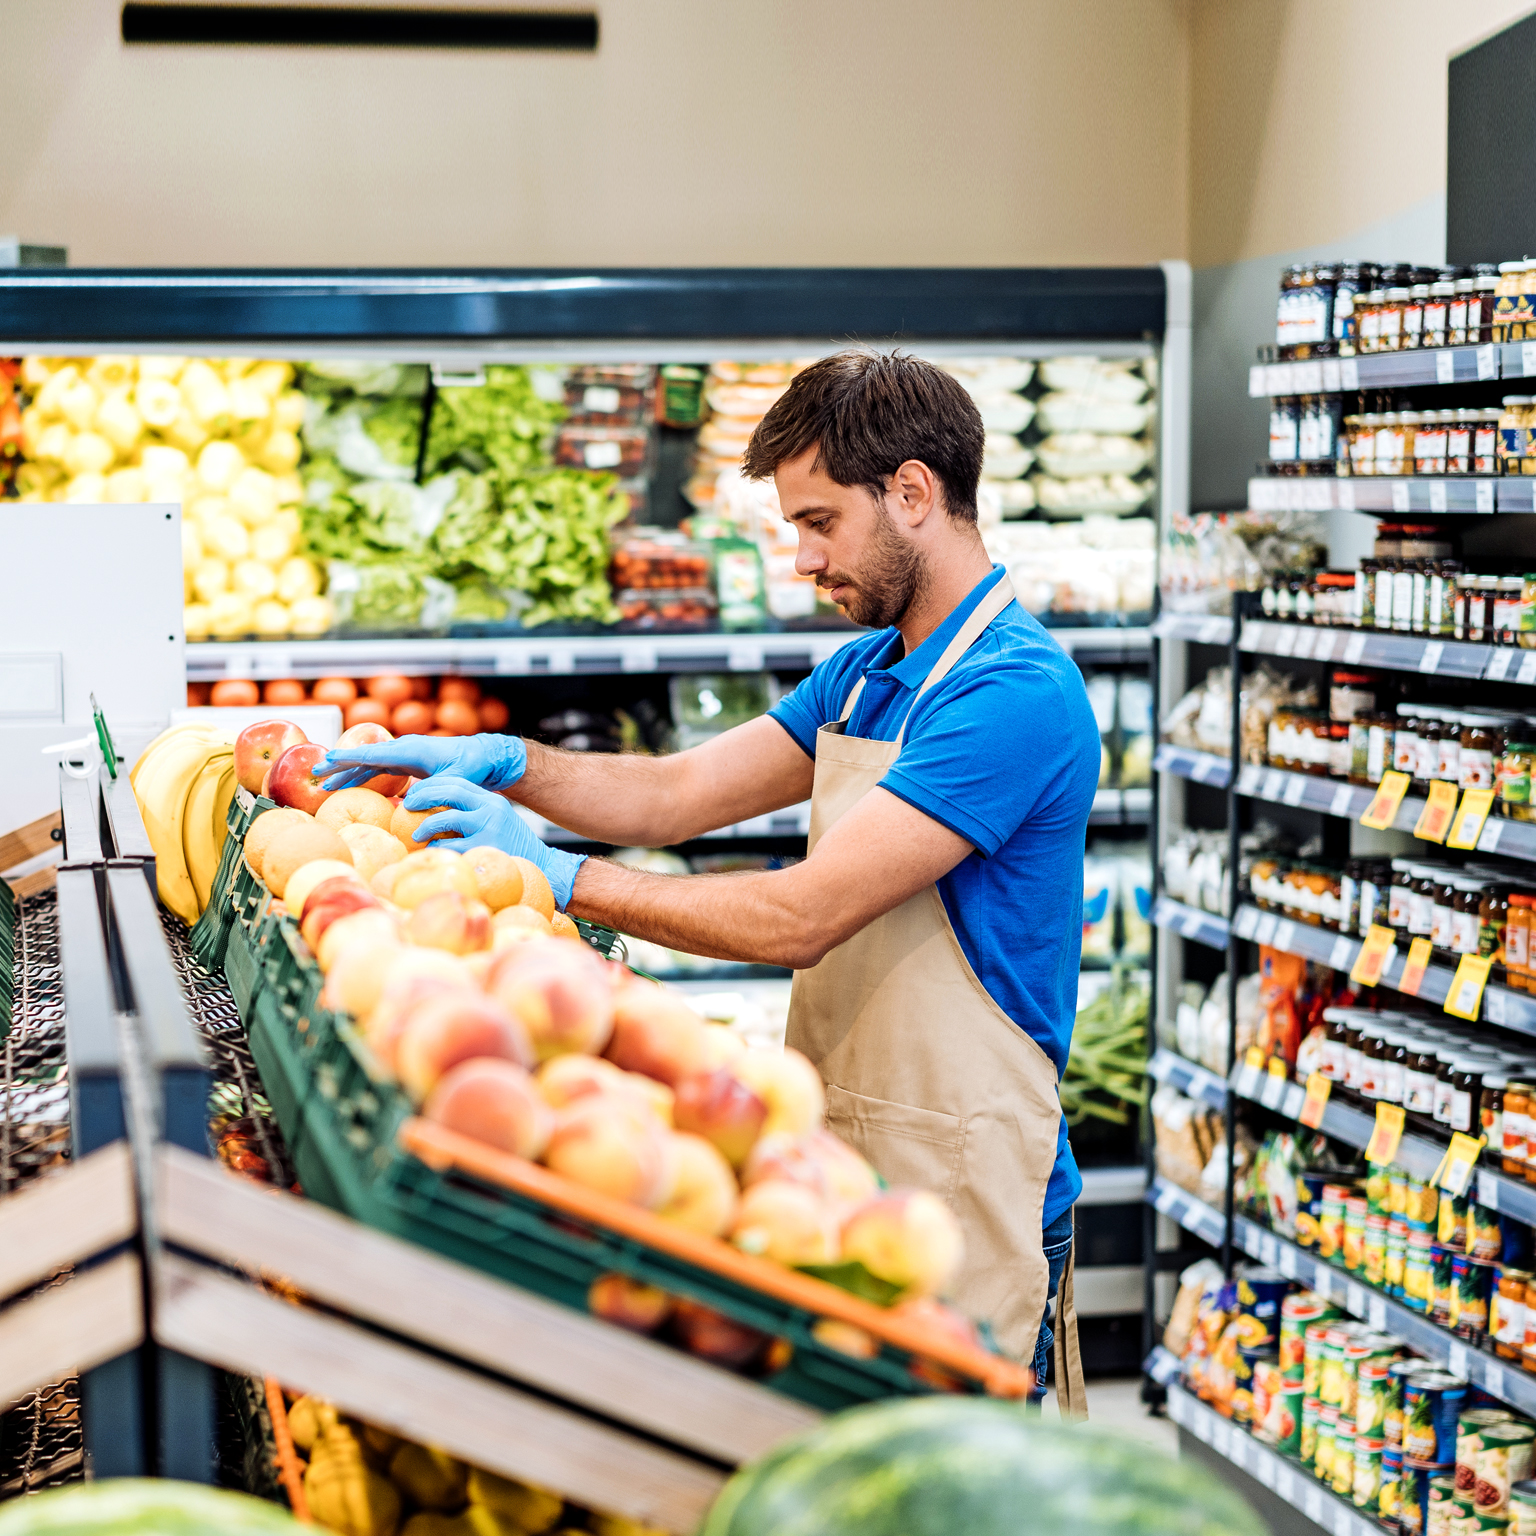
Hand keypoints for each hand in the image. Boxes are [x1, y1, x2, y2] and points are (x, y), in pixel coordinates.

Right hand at [314, 732, 525, 792]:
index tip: (327, 760)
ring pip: (368, 763)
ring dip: (347, 772)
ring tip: (324, 783)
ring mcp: (403, 754)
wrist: (483, 757)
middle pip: (364, 756)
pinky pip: (377, 768)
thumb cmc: (471, 768)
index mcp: (412, 750)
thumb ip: (434, 789)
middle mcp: (403, 748)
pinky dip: (361, 775)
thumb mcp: (454, 780)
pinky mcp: (405, 762)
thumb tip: (408, 803)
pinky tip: (348, 785)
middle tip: (316, 771)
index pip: (374, 754)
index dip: (349, 758)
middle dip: (339, 764)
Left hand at [406, 776, 585, 908]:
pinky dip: (436, 848)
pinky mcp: (486, 847)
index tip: (414, 793)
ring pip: (447, 817)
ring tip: (415, 835)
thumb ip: (472, 815)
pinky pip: (451, 846)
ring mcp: (489, 827)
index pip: (457, 782)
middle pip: (450, 791)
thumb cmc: (511, 848)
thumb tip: (435, 813)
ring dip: (426, 825)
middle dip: (424, 795)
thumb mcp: (495, 822)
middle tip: (407, 806)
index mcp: (491, 800)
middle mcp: (490, 808)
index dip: (432, 785)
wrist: (542, 866)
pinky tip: (430, 853)